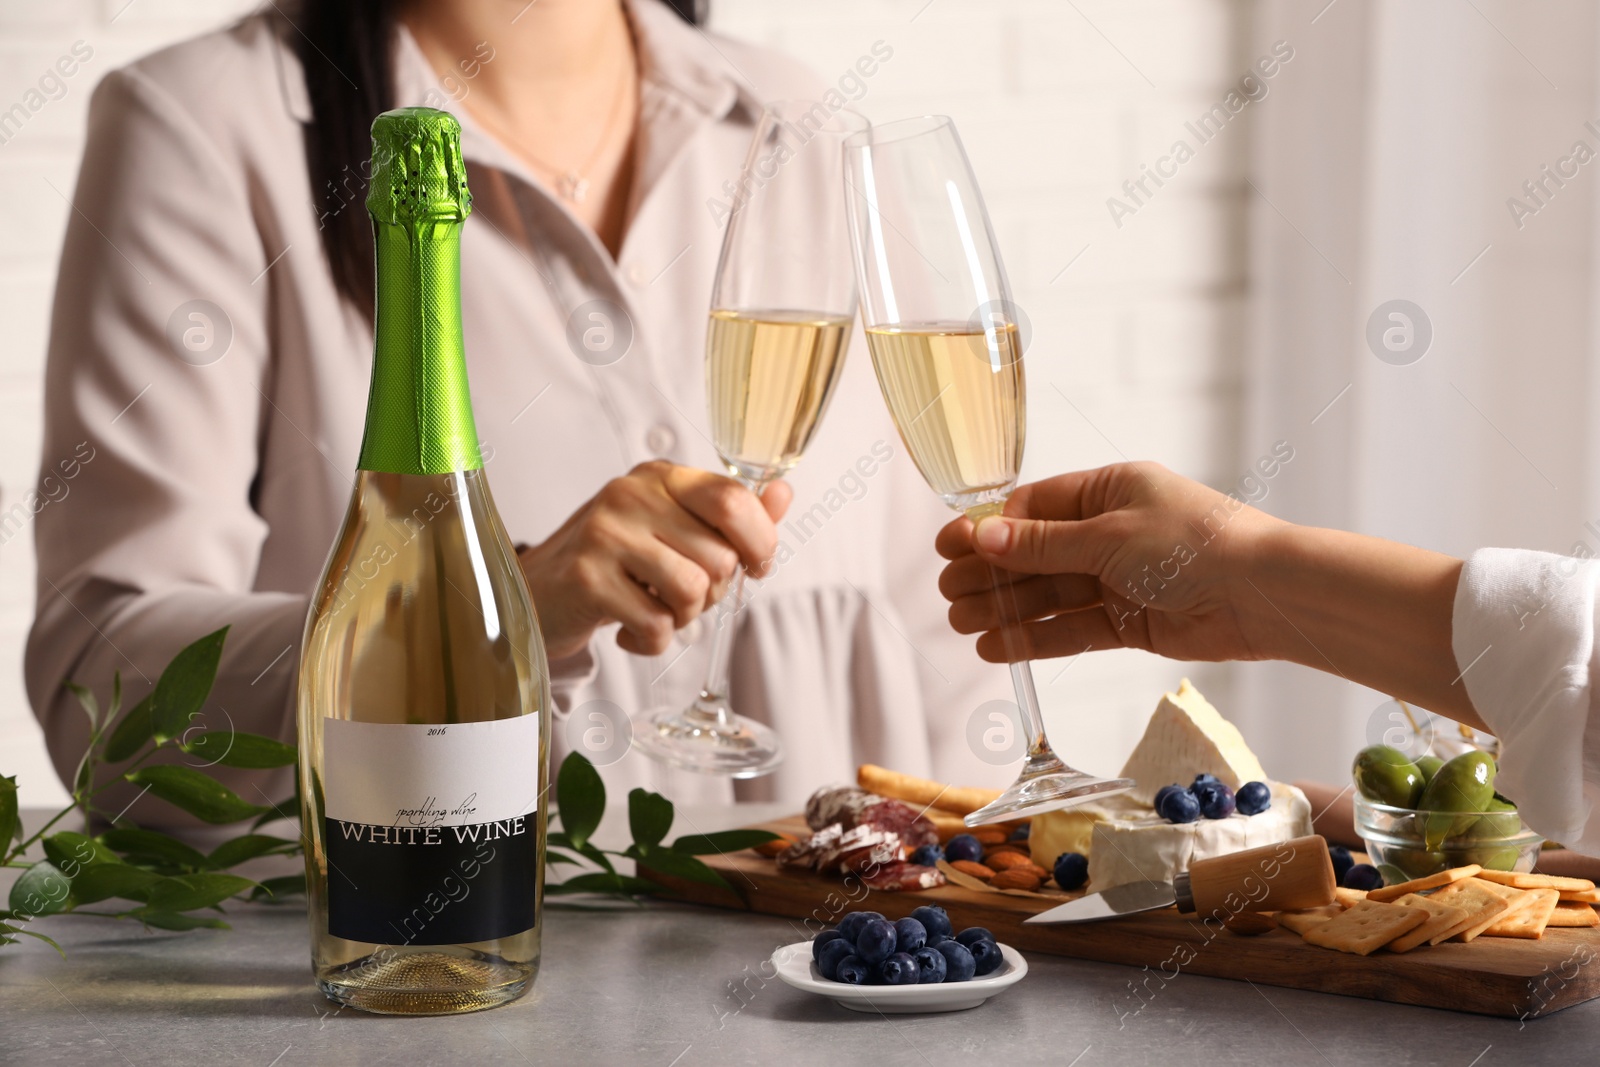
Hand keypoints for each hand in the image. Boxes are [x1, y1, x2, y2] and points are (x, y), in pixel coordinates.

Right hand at [518, 461, 791, 658]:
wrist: (539, 594)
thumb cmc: (615, 563)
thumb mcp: (673, 529)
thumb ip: (729, 516)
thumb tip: (783, 494)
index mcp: (660, 476)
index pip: (734, 499)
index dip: (760, 542)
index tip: (755, 566)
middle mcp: (631, 494)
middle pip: (720, 557)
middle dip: (712, 593)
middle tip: (677, 596)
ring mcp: (606, 533)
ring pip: (693, 590)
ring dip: (682, 618)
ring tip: (652, 609)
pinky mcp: (588, 578)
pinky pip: (656, 625)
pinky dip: (650, 641)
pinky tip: (626, 628)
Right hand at [935, 462, 1281, 664]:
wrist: (1262, 594)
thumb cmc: (1193, 543)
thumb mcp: (1107, 535)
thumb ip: (1042, 544)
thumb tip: (983, 537)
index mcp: (1109, 490)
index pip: (1034, 508)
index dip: (988, 529)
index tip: (948, 546)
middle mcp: (1111, 532)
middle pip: (1036, 553)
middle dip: (990, 573)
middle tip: (946, 592)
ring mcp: (1121, 579)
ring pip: (1050, 594)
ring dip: (1005, 608)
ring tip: (961, 624)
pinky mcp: (1133, 622)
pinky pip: (1073, 628)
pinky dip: (1036, 637)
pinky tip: (998, 646)